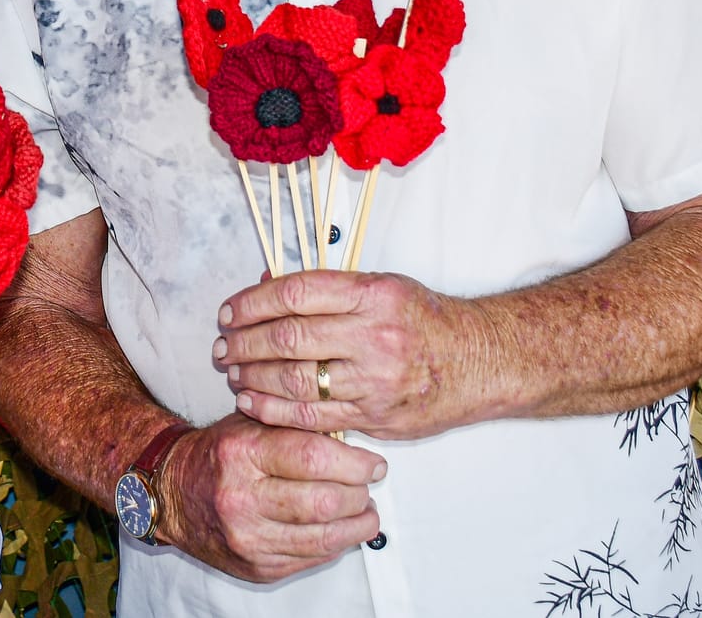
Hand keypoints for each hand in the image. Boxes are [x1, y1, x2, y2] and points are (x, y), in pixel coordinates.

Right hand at [155, 412, 383, 583]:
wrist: (173, 494)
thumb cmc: (220, 454)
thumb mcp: (251, 423)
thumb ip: (297, 426)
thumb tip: (355, 440)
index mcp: (241, 452)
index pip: (312, 458)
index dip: (354, 463)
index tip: (373, 463)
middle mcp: (241, 498)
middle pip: (323, 502)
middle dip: (359, 494)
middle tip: (368, 485)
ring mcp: (248, 538)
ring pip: (324, 538)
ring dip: (357, 525)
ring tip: (366, 511)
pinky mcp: (256, 567)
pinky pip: (311, 559)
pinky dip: (335, 544)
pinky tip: (340, 529)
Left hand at [217, 270, 499, 440]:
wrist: (479, 362)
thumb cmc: (426, 321)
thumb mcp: (382, 287)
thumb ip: (328, 290)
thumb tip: (266, 285)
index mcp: (373, 294)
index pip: (296, 293)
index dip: (253, 303)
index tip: (230, 312)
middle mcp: (374, 335)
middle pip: (289, 338)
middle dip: (244, 343)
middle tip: (222, 346)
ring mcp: (375, 380)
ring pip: (295, 380)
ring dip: (253, 378)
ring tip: (232, 372)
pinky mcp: (375, 416)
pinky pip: (312, 416)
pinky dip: (273, 410)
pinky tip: (252, 402)